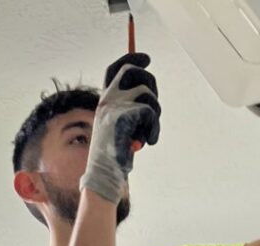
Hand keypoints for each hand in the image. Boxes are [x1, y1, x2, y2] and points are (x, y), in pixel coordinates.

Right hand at [80, 52, 160, 204]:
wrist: (105, 174)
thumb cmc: (117, 154)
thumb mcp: (123, 127)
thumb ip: (132, 110)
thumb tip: (149, 95)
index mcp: (105, 100)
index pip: (115, 68)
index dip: (132, 57)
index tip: (147, 58)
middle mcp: (107, 99)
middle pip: (134, 71)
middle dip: (151, 84)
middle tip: (154, 108)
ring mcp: (113, 106)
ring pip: (146, 93)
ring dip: (155, 113)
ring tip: (148, 131)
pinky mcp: (122, 116)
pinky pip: (149, 113)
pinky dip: (154, 128)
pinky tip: (148, 142)